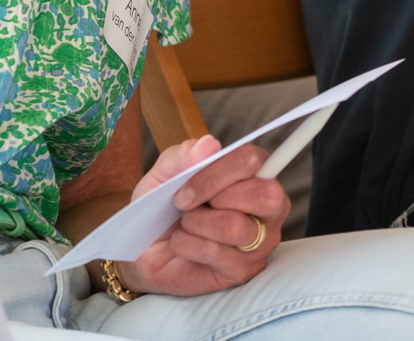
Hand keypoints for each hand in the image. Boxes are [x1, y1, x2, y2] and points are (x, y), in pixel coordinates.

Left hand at [119, 135, 286, 296]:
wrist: (145, 250)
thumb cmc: (163, 207)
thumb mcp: (163, 174)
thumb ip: (184, 155)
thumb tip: (210, 144)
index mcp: (254, 173)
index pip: (253, 161)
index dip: (216, 173)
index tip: (184, 188)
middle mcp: (268, 207)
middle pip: (265, 195)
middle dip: (214, 197)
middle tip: (187, 205)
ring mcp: (260, 241)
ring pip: (236, 227)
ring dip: (197, 224)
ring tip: (186, 225)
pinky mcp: (244, 270)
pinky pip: (218, 253)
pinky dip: (189, 246)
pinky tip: (183, 245)